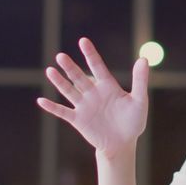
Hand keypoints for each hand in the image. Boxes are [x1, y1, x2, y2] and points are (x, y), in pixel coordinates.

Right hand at [37, 37, 149, 158]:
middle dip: (70, 67)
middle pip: (79, 77)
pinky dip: (52, 107)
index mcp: (107, 86)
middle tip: (61, 56)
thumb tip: (144, 59)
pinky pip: (62, 112)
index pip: (97, 66)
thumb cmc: (133, 121)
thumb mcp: (139, 100)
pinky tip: (41, 101)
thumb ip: (140, 80)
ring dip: (59, 82)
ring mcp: (84, 106)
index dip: (90, 54)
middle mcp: (93, 93)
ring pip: (69, 91)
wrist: (123, 143)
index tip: (83, 41)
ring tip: (50, 71)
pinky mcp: (78, 120)